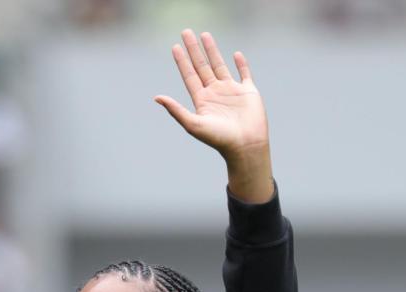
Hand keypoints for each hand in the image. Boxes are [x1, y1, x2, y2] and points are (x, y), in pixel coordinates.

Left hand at [155, 30, 272, 202]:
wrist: (245, 146)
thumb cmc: (219, 138)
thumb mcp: (193, 124)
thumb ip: (176, 110)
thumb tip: (156, 97)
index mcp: (202, 101)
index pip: (189, 76)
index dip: (182, 61)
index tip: (175, 47)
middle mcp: (215, 94)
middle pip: (202, 66)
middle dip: (194, 50)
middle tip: (186, 32)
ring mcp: (231, 92)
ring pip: (220, 65)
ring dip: (212, 51)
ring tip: (205, 34)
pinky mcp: (248, 92)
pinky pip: (244, 74)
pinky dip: (241, 64)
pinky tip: (236, 54)